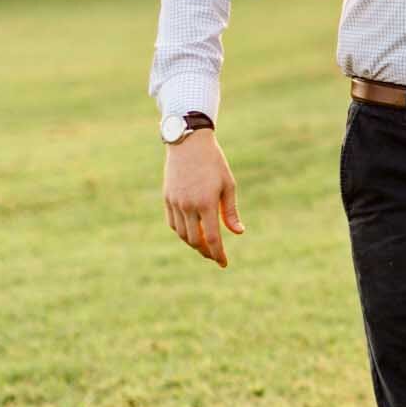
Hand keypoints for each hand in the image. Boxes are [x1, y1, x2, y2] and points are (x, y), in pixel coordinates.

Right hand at [162, 130, 243, 266]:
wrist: (188, 143)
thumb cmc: (214, 163)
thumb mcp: (228, 185)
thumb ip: (230, 212)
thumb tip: (238, 232)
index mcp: (206, 203)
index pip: (212, 238)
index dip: (218, 254)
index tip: (224, 263)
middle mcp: (188, 206)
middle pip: (195, 240)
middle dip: (206, 252)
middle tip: (215, 255)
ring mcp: (175, 202)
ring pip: (182, 234)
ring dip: (193, 243)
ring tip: (205, 245)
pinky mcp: (167, 198)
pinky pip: (173, 223)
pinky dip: (182, 232)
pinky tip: (191, 232)